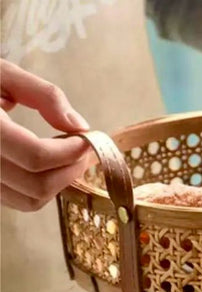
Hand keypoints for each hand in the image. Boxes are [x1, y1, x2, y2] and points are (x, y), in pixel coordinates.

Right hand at [1, 60, 89, 211]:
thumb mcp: (2, 73)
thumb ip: (44, 95)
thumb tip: (79, 126)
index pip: (36, 156)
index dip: (70, 151)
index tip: (87, 138)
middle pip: (38, 185)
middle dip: (70, 169)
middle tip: (84, 150)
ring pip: (31, 201)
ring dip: (60, 182)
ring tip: (68, 155)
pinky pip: (21, 200)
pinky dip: (44, 188)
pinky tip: (50, 164)